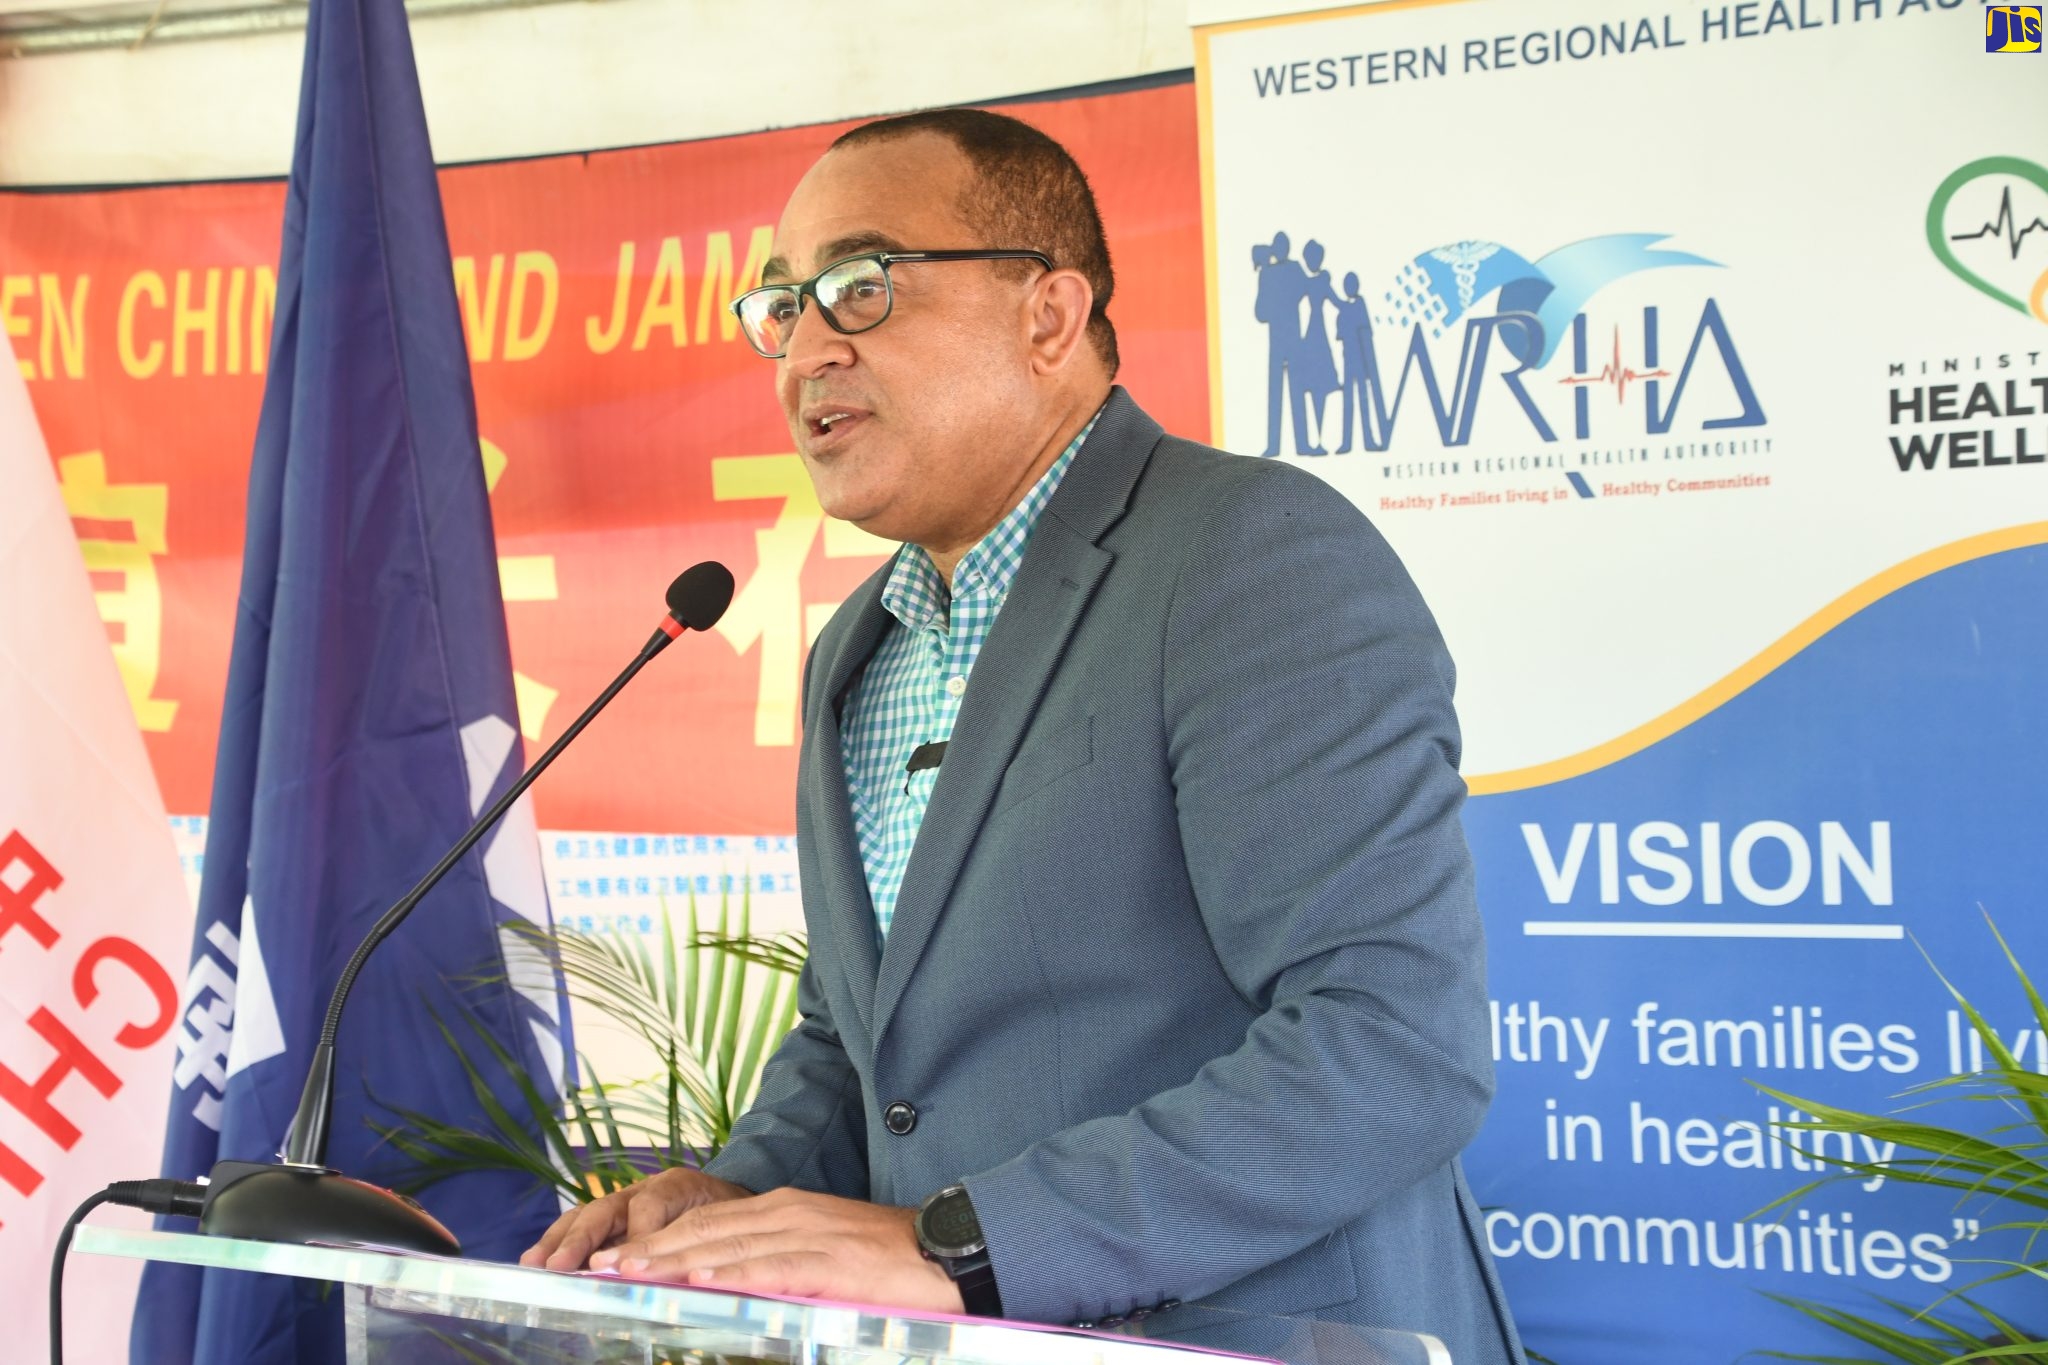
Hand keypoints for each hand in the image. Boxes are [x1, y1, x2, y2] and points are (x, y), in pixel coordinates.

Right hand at [520, 1167, 749, 1270]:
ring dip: (559, 1241)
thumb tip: (662, 1270)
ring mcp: (623, 1202)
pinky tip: (538, 1262)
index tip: (621, 1265)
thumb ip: (695, 1238)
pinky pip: (581, 1225)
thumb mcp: (722, 1221)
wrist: (726, 1197)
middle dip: (580, 1239)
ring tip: (536, 1264)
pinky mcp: (612, 1217)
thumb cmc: (725, 1213)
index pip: (650, 1206)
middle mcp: (643, 1190)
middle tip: (558, 1266)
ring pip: (586, 1216)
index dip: (635, 1235)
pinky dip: (559, 1242)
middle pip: (605, 1209)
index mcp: (676, 1185)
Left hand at [587, 1187, 964, 1313]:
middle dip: (649, 1250)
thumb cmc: (887, 1257)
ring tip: (629, 1275)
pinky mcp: (830, 1262)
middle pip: (706, 1231)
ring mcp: (808, 1234)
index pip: (708, 1222)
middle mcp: (789, 1213)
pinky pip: (771, 1268)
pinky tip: (699, 1280)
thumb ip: (778, 1260)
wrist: (948, 1249)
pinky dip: (731, 1273)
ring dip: (673, 1262)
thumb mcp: (823, 1250)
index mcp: (785, 1208)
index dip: (659, 1239)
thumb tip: (732, 1284)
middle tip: (600, 1269)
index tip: (616, 1257)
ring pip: (727, 1247)